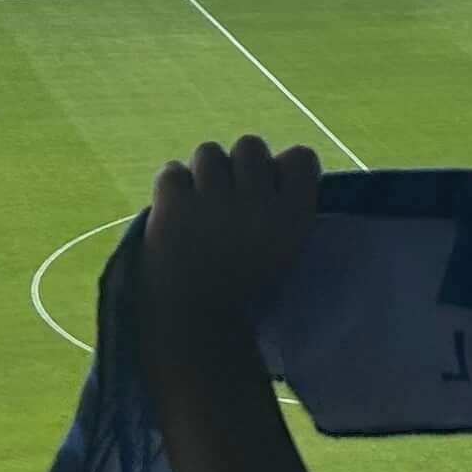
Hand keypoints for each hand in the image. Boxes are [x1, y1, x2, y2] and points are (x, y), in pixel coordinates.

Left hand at [143, 137, 322, 352]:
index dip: (281, 168)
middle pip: (250, 145)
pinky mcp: (174, 206)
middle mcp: (258, 202)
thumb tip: (271, 166)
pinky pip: (172, 171)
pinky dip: (171, 187)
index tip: (269, 190)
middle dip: (237, 167)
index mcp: (294, 216)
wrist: (196, 326)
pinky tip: (175, 211)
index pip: (300, 156)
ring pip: (208, 151)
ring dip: (203, 173)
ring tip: (199, 204)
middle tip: (227, 198)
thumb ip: (282, 207)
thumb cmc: (245, 292)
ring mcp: (214, 201)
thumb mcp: (285, 251)